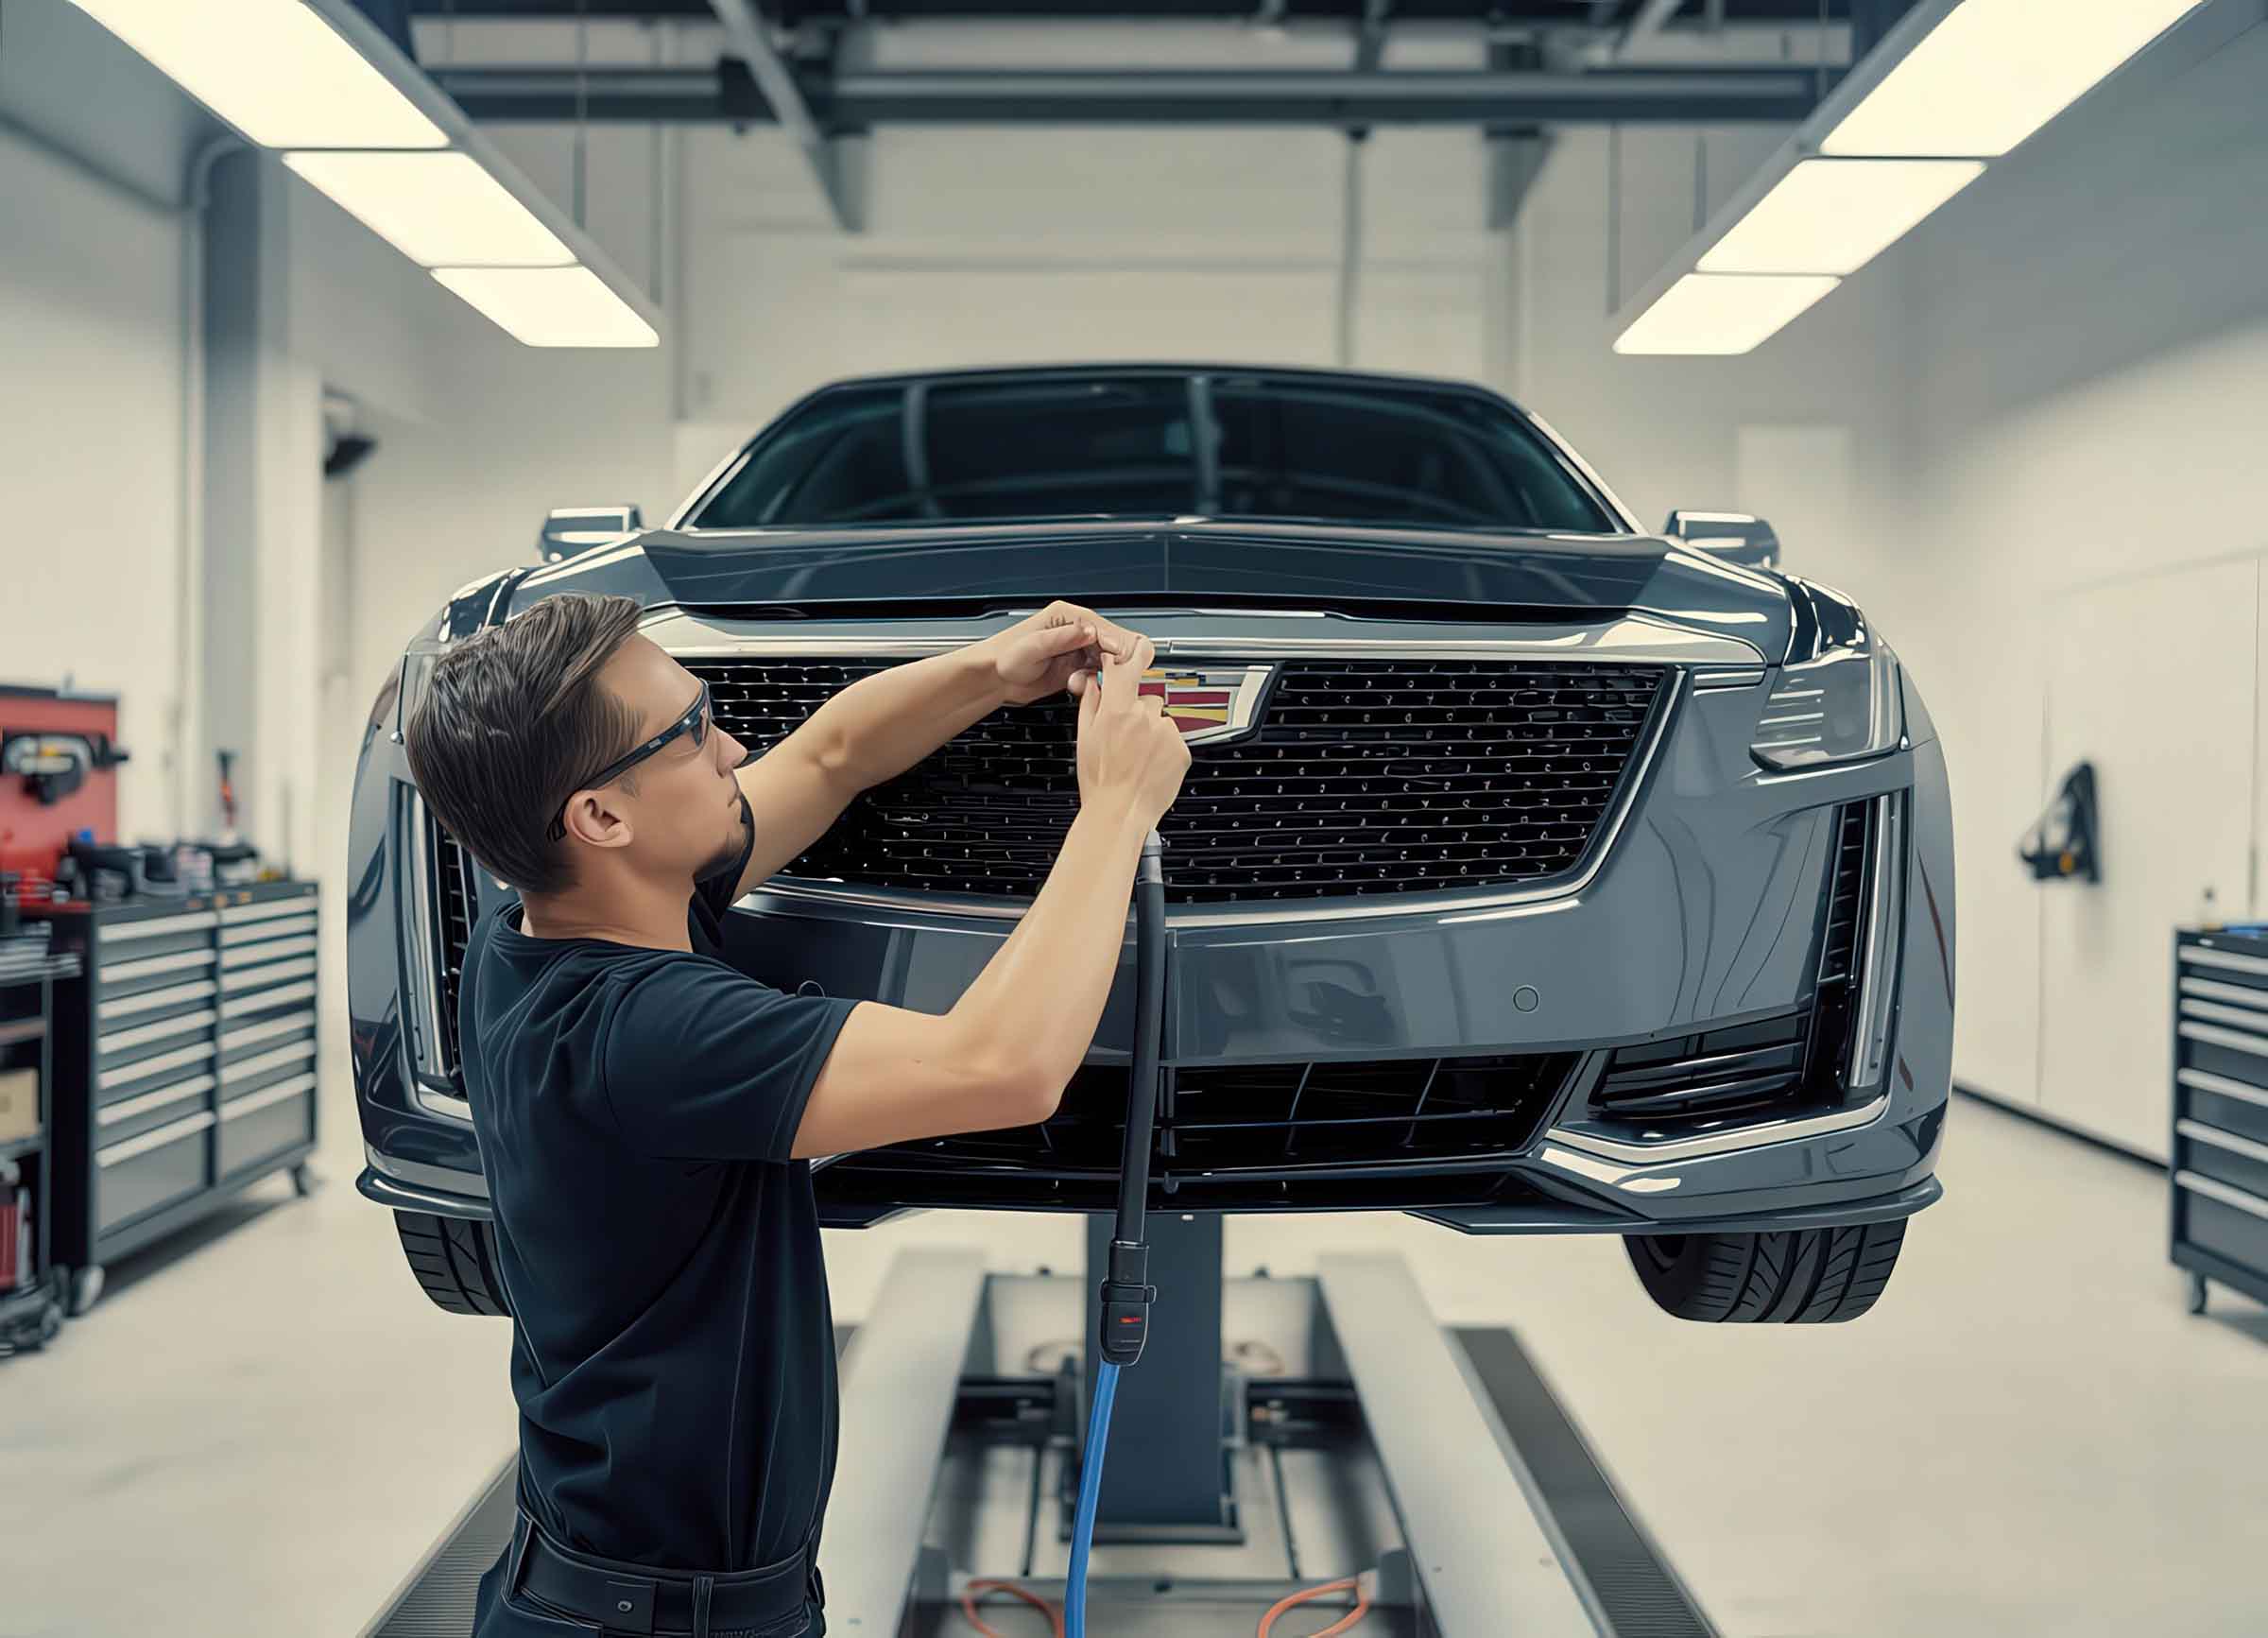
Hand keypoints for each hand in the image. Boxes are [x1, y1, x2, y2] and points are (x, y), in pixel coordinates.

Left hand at [985, 602, 1138, 706]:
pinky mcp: (1078, 668)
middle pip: (1113, 642)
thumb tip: (1089, 631)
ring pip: (1110, 661)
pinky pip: (1099, 675)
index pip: (1104, 626)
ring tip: (1081, 681)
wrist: (994, 678)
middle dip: (1111, 661)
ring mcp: (1079, 650)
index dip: (1114, 644)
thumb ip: (1062, 638)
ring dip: (1102, 673)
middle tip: (1103, 675)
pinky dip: (1095, 683)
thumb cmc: (1004, 656)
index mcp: (1067, 616)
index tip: (1116, 660)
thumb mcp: (1032, 646)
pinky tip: (1078, 686)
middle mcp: (1077, 631)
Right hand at [1075, 631, 1190, 832]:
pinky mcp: (1182, 749)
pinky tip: (1150, 764)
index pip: (1125, 669)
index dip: (1128, 656)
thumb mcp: (1085, 738)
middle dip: (1138, 712)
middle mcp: (1144, 717)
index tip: (1131, 651)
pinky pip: (1174, 738)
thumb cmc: (1100, 782)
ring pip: (1161, 720)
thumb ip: (1091, 704)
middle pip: (1146, 699)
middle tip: (1125, 737)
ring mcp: (1166, 733)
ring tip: (1138, 755)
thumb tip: (1094, 683)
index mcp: (1117, 711)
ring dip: (1153, 731)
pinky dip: (1165, 748)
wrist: (1120, 813)